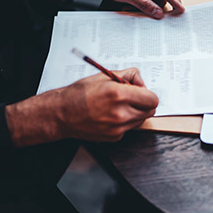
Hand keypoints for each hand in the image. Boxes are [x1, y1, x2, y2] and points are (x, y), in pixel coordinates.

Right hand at [5, 68, 157, 146]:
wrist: (61, 114)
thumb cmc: (79, 94)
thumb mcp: (104, 76)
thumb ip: (128, 75)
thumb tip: (141, 81)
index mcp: (119, 95)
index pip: (152, 99)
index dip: (148, 94)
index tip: (142, 92)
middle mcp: (121, 113)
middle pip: (150, 111)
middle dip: (144, 103)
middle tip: (133, 97)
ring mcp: (118, 128)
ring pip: (141, 120)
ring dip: (136, 112)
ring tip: (119, 105)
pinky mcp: (115, 137)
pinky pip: (129, 128)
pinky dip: (125, 122)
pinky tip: (111, 115)